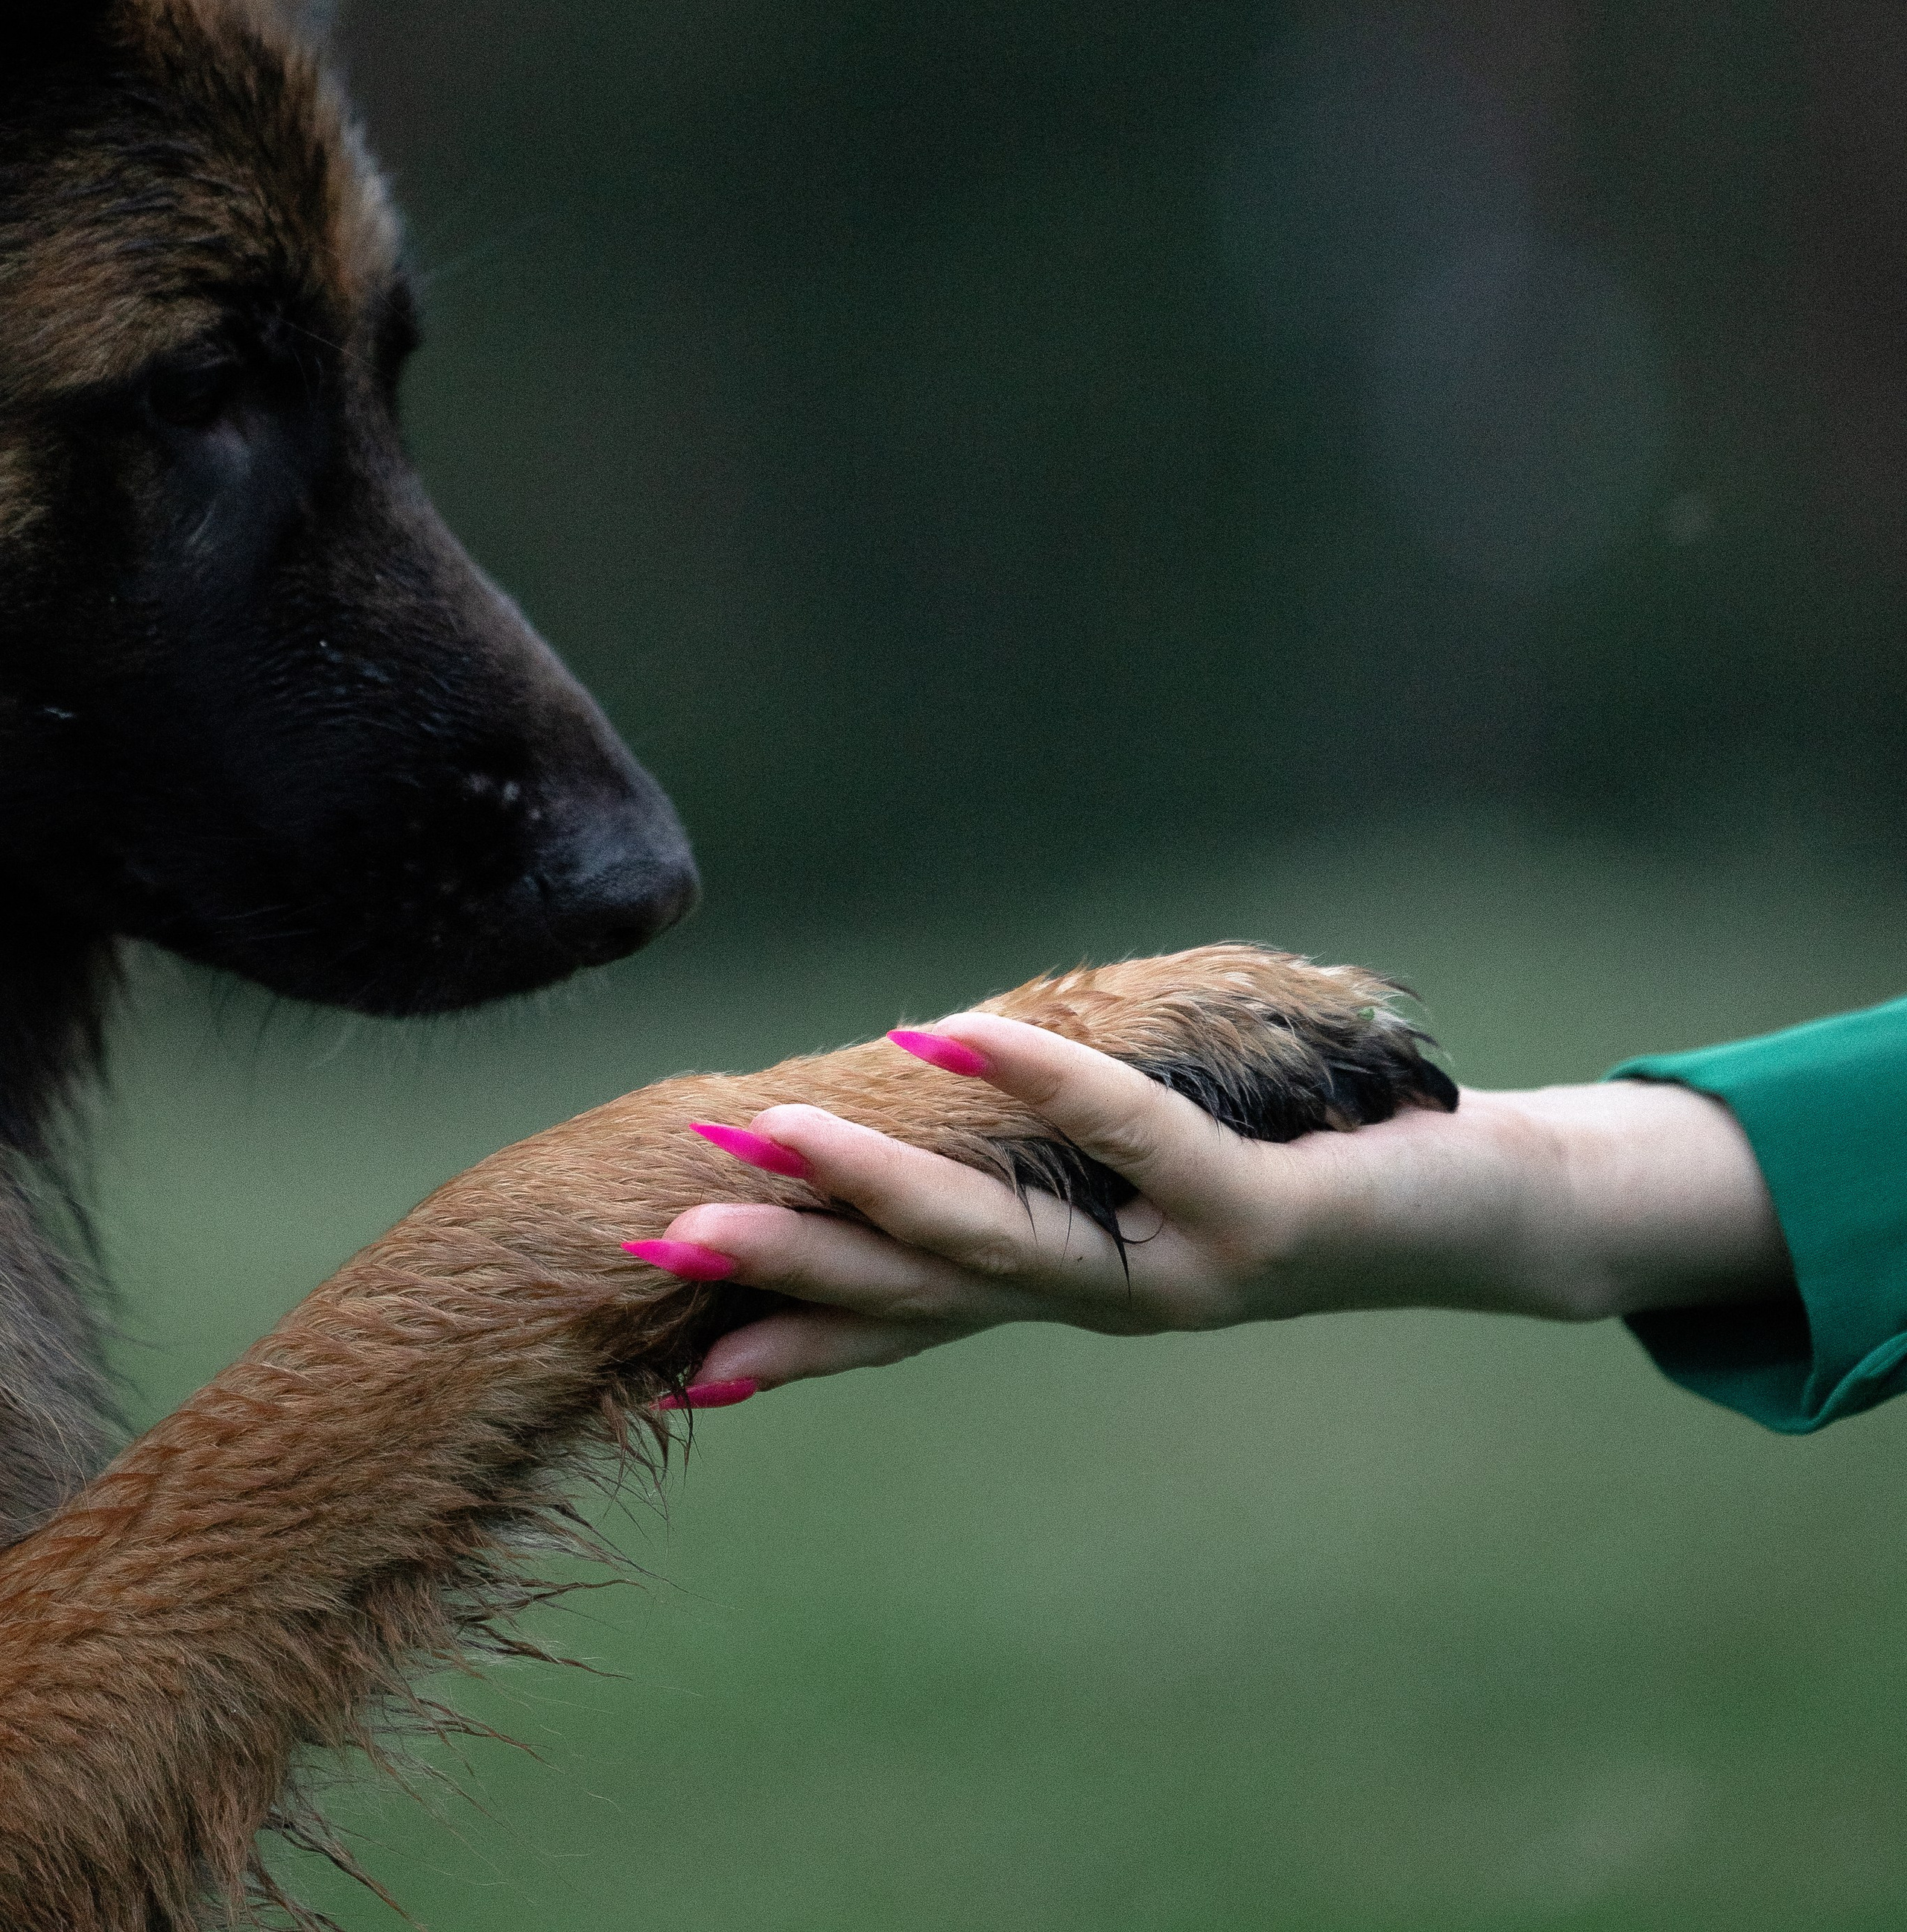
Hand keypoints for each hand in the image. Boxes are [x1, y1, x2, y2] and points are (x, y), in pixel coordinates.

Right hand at [649, 1012, 1794, 1399]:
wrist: (1482, 1222)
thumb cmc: (1299, 1186)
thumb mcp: (1154, 1189)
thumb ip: (1049, 1180)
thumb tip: (924, 1124)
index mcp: (1074, 1287)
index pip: (912, 1323)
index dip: (798, 1337)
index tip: (673, 1360)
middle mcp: (1111, 1298)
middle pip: (924, 1286)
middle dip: (792, 1262)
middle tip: (661, 1239)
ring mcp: (1181, 1271)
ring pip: (1001, 1232)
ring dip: (877, 1183)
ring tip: (769, 1130)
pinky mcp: (1257, 1218)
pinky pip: (1133, 1141)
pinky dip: (1041, 1086)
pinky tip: (947, 1035)